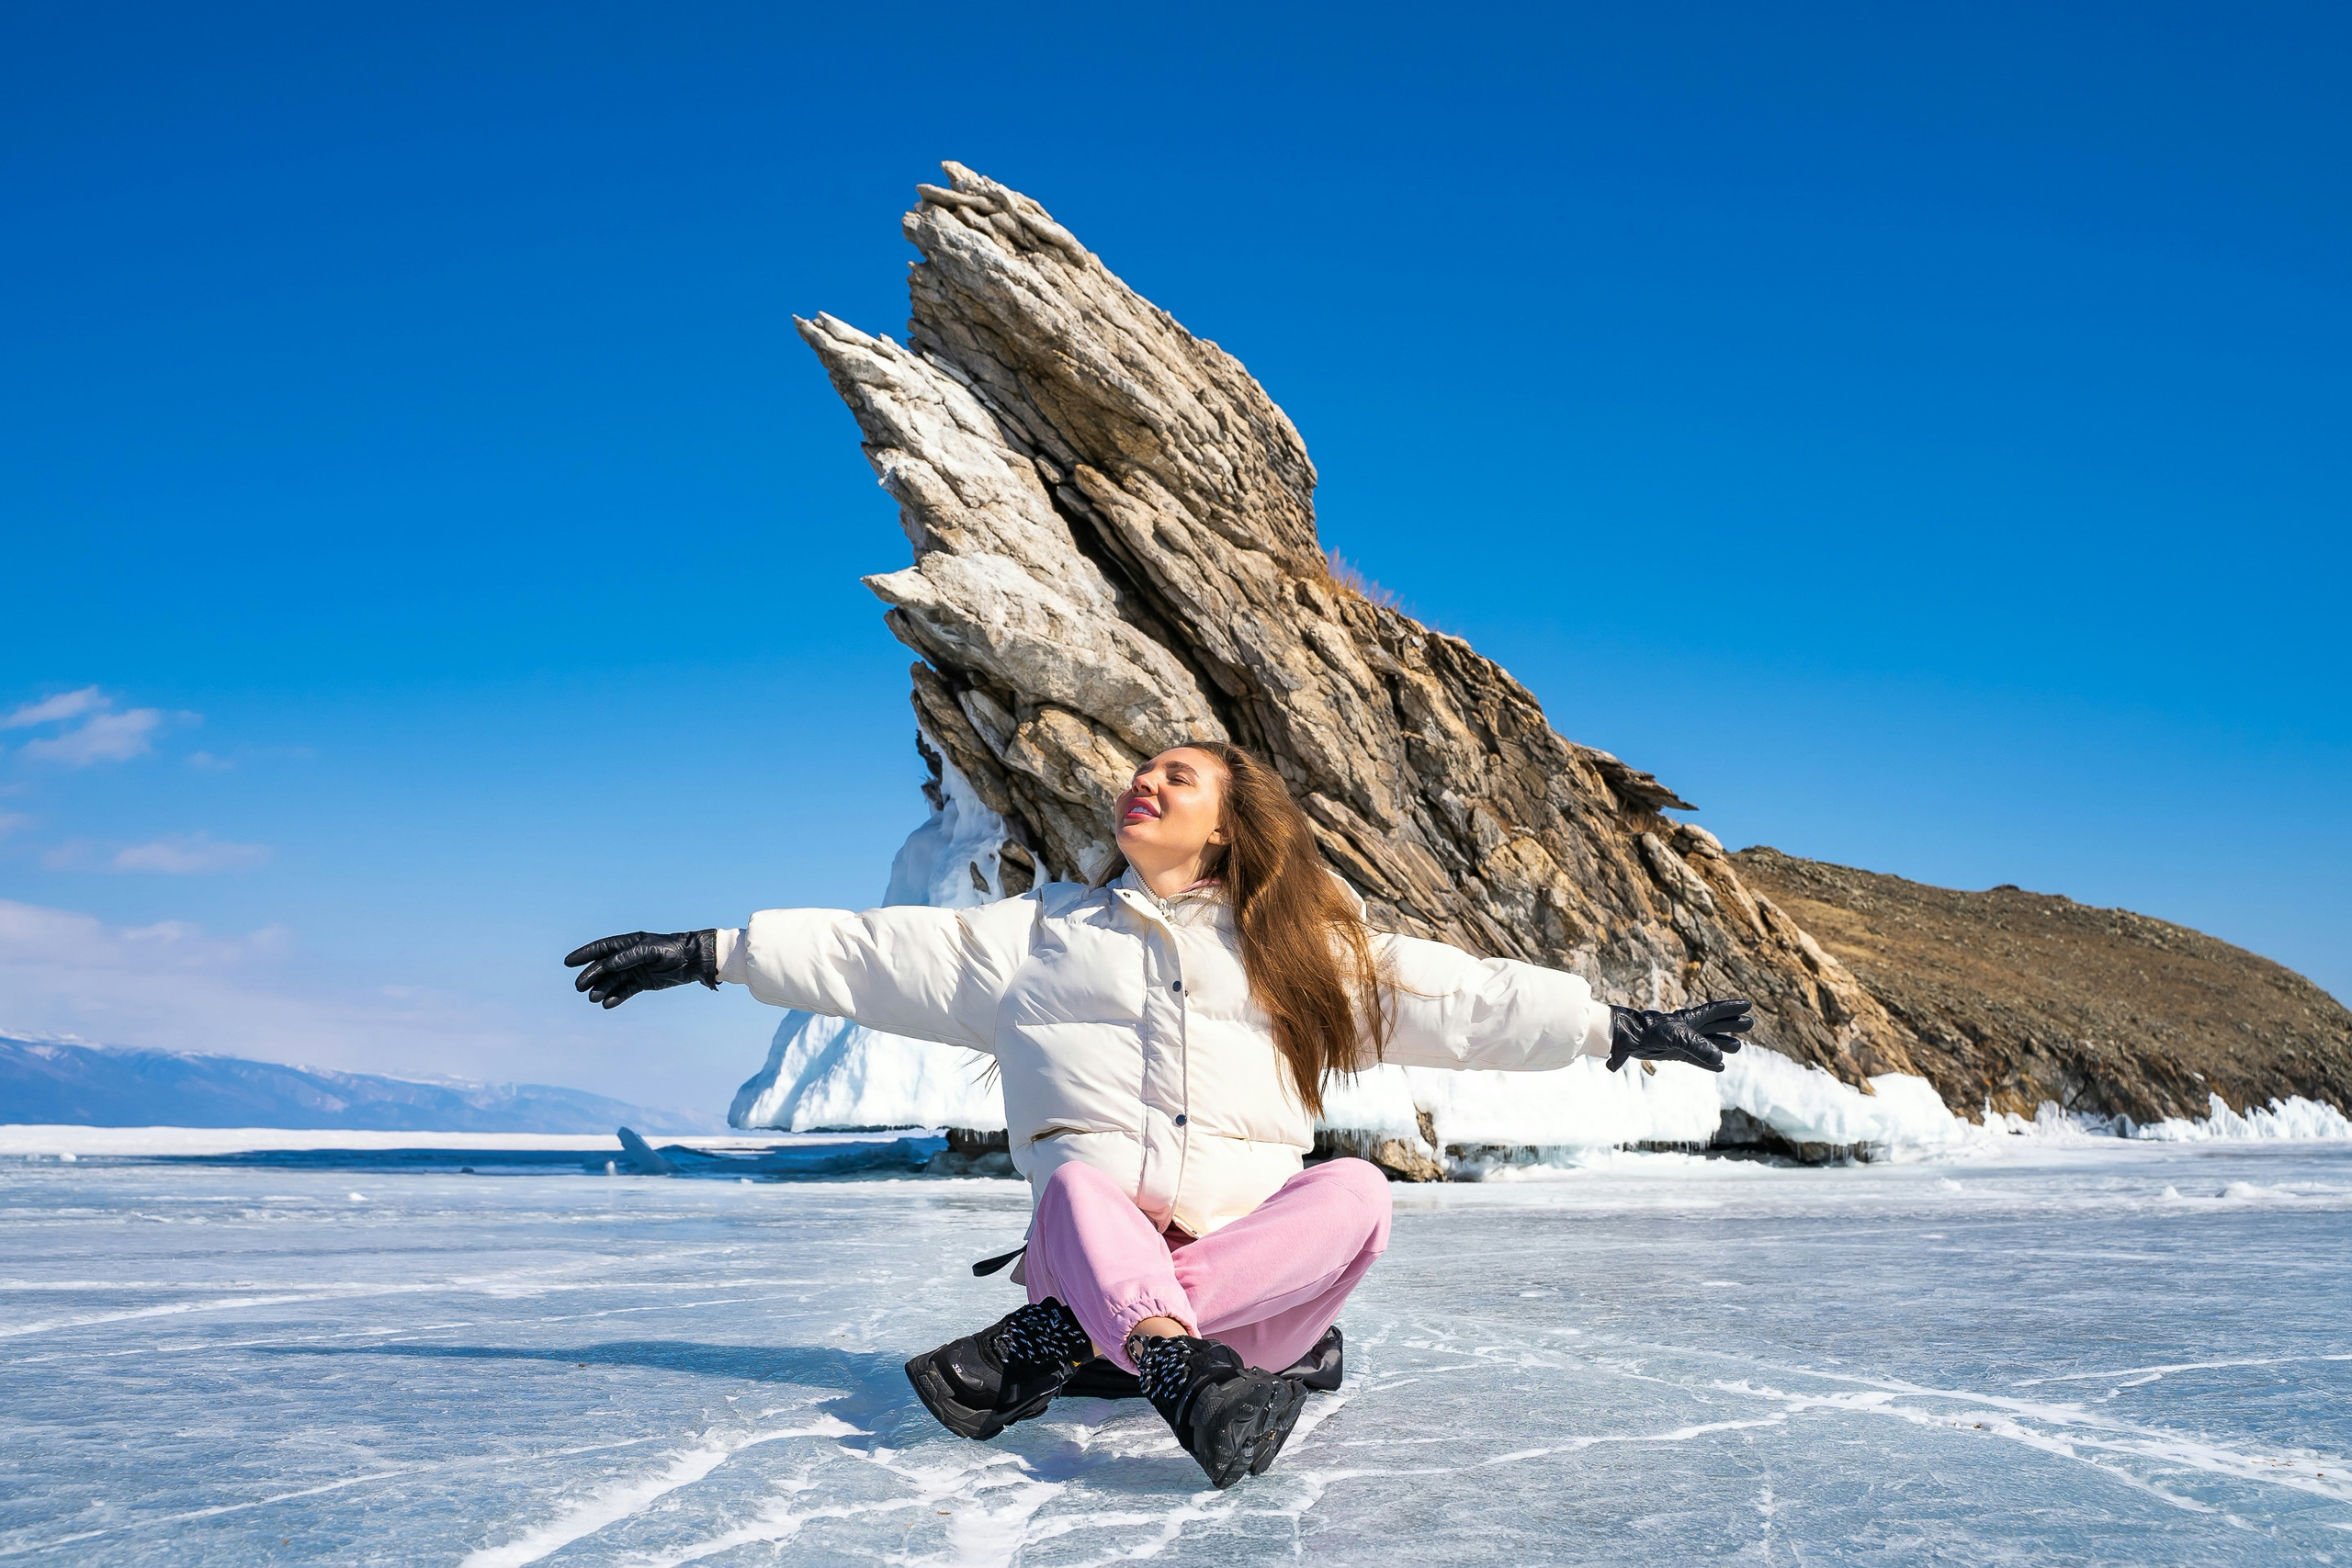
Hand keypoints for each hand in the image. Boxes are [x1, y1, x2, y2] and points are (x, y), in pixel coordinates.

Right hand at [565, 930, 717, 1007]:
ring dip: (602, 988)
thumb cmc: (673, 950)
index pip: (602, 948)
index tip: (568, 962)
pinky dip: (617, 997)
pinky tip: (607, 1004)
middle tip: (578, 987)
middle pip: (604, 966)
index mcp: (630, 943)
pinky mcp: (643, 982)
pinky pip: (626, 990)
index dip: (584, 954)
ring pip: (613, 980)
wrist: (693, 961)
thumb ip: (628, 956)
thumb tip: (606, 964)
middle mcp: (630, 956)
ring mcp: (636, 969)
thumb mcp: (650, 951)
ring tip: (592, 998)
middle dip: (590, 975)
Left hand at [1607, 998, 1752, 1072]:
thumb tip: (1720, 1059)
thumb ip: (1698, 1046)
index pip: (1715, 1011)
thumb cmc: (1651, 1032)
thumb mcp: (1677, 1037)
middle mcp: (1689, 1028)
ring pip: (1709, 1043)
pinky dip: (1709, 1063)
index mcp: (1690, 1018)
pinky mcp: (1676, 1054)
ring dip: (1723, 1044)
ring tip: (1737, 1047)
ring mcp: (1683, 1041)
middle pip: (1716, 1025)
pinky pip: (1697, 1059)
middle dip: (1732, 1024)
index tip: (1748, 1005)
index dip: (1731, 1008)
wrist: (1630, 1039)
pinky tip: (1720, 1067)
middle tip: (1749, 1024)